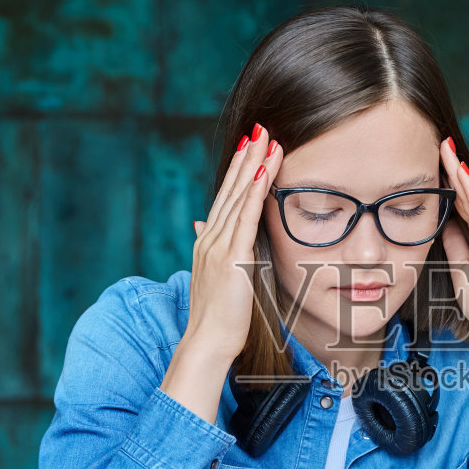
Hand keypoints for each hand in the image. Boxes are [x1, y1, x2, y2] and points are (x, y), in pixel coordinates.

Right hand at [181, 125, 284, 362]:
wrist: (207, 342)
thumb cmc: (217, 316)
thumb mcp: (216, 275)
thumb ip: (214, 247)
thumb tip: (201, 224)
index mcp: (209, 241)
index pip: (226, 197)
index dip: (238, 169)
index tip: (251, 144)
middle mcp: (211, 237)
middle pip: (231, 188)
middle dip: (246, 156)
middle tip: (260, 127)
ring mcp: (219, 245)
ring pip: (238, 195)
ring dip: (253, 164)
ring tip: (267, 137)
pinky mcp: (231, 257)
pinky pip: (244, 217)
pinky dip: (253, 191)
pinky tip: (263, 170)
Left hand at [438, 139, 468, 388]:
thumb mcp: (461, 270)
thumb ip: (454, 246)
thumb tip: (443, 225)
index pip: (466, 202)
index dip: (450, 181)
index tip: (435, 158)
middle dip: (454, 167)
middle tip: (439, 140)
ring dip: (460, 172)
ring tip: (444, 148)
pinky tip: (458, 175)